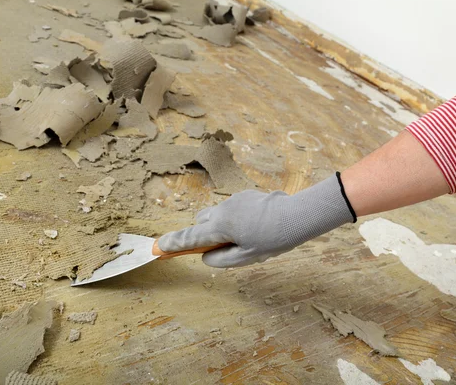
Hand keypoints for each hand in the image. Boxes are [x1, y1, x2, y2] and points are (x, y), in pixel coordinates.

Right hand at [158, 174, 355, 267]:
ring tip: (245, 237)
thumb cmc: (273, 239)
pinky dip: (234, 218)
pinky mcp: (245, 195)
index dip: (173, 244)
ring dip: (221, 225)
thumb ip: (221, 260)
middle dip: (204, 234)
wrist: (297, 216)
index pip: (190, 237)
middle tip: (222, 247)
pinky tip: (255, 226)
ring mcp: (234, 200)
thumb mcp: (246, 258)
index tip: (159, 247)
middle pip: (201, 222)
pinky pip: (231, 208)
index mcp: (220, 226)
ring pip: (216, 214)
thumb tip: (205, 256)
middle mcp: (222, 210)